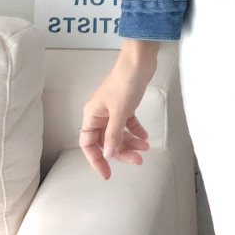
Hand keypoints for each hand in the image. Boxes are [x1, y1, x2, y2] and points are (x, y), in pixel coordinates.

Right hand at [78, 52, 156, 178]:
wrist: (139, 61)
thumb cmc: (125, 83)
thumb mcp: (119, 111)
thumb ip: (114, 135)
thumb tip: (109, 154)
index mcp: (92, 116)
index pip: (88, 144)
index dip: (96, 160)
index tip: (107, 174)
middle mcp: (100, 114)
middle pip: (107, 141)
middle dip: (121, 152)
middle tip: (138, 160)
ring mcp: (113, 109)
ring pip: (119, 133)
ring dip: (131, 142)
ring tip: (145, 147)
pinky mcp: (126, 104)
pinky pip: (128, 123)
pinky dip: (136, 130)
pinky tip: (145, 137)